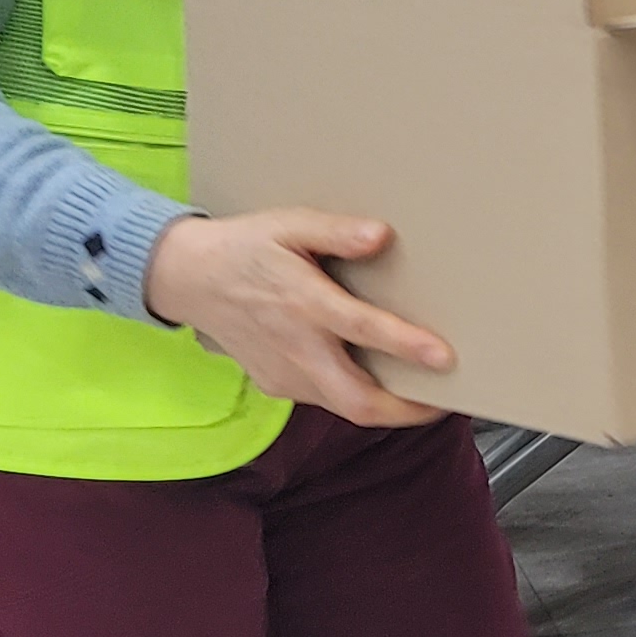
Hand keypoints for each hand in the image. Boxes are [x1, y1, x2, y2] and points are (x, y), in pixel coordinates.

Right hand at [143, 209, 453, 428]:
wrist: (186, 279)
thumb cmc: (245, 247)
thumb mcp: (289, 225)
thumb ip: (337, 232)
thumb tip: (381, 236)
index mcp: (304, 304)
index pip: (364, 331)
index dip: (407, 346)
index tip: (445, 357)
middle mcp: (296, 348)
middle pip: (359, 401)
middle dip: (407, 411)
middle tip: (448, 403)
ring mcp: (284, 373)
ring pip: (345, 407)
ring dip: (387, 408)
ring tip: (424, 395)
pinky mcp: (276, 384)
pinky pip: (325, 400)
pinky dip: (356, 397)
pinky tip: (378, 382)